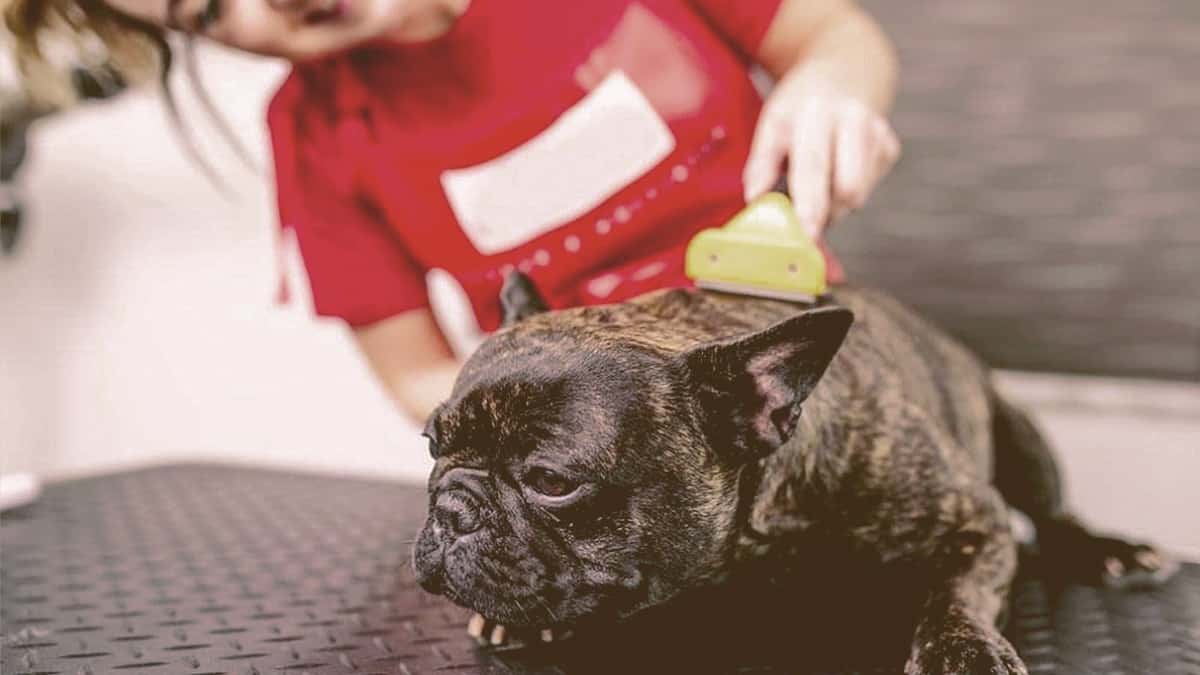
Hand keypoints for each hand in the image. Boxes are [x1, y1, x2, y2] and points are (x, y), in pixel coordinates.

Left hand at [743, 70, 899, 237]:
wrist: (845, 70)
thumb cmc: (800, 106)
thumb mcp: (773, 122)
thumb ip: (761, 165)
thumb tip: (755, 201)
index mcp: (816, 112)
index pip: (814, 165)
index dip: (810, 203)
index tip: (807, 232)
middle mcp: (853, 120)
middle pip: (848, 186)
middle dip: (827, 213)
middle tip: (806, 223)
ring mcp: (877, 133)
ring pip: (857, 196)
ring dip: (834, 203)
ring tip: (819, 179)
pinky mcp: (890, 147)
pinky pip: (866, 190)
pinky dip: (847, 191)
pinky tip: (838, 167)